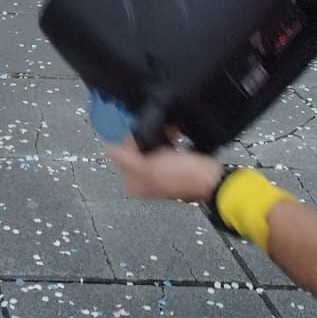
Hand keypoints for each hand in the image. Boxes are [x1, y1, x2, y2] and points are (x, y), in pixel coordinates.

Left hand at [104, 138, 223, 203]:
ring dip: (157, 136)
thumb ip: (125, 159)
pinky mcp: (169, 163)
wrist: (210, 178)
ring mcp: (156, 172)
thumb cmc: (182, 176)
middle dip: (145, 138)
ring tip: (169, 134)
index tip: (143, 137)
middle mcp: (142, 179)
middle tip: (159, 135)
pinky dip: (167, 137)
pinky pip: (161, 145)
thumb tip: (106, 149)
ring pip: (147, 144)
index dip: (131, 141)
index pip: (121, 153)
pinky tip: (174, 135)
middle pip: (134, 148)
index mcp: (133, 184)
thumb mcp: (149, 168)